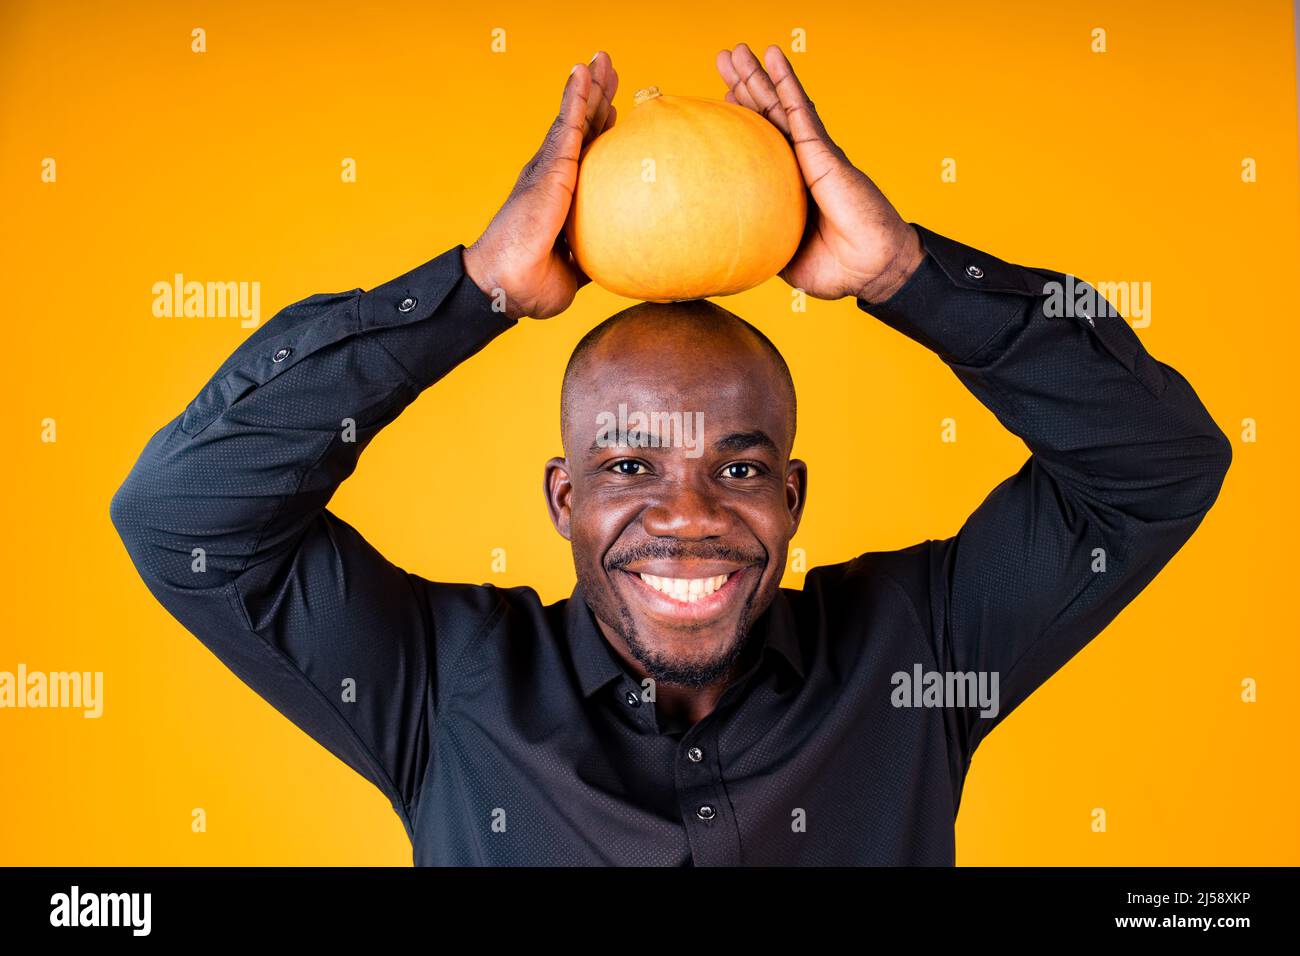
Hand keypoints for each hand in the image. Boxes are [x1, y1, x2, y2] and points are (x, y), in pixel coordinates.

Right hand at [464, 52, 618, 319]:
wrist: (509, 286)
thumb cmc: (534, 282)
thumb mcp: (577, 266)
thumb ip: (594, 252)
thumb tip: (620, 256)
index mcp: (560, 197)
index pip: (584, 156)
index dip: (599, 130)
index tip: (616, 110)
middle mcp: (552, 177)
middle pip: (581, 129)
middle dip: (596, 98)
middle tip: (610, 70)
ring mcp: (549, 169)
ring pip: (575, 119)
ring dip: (589, 88)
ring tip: (602, 60)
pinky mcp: (550, 169)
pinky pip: (567, 125)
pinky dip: (577, 97)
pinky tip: (585, 72)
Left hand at [716, 44, 922, 302]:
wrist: (870, 270)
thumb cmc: (835, 268)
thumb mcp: (783, 255)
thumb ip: (761, 240)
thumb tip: (728, 243)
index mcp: (789, 185)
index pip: (761, 144)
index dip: (742, 119)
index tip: (720, 100)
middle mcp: (800, 163)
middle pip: (766, 116)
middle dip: (744, 86)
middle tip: (723, 58)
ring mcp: (813, 154)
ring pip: (779, 105)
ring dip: (758, 75)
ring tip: (736, 50)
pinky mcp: (824, 153)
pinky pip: (800, 112)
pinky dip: (786, 82)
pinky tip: (774, 56)